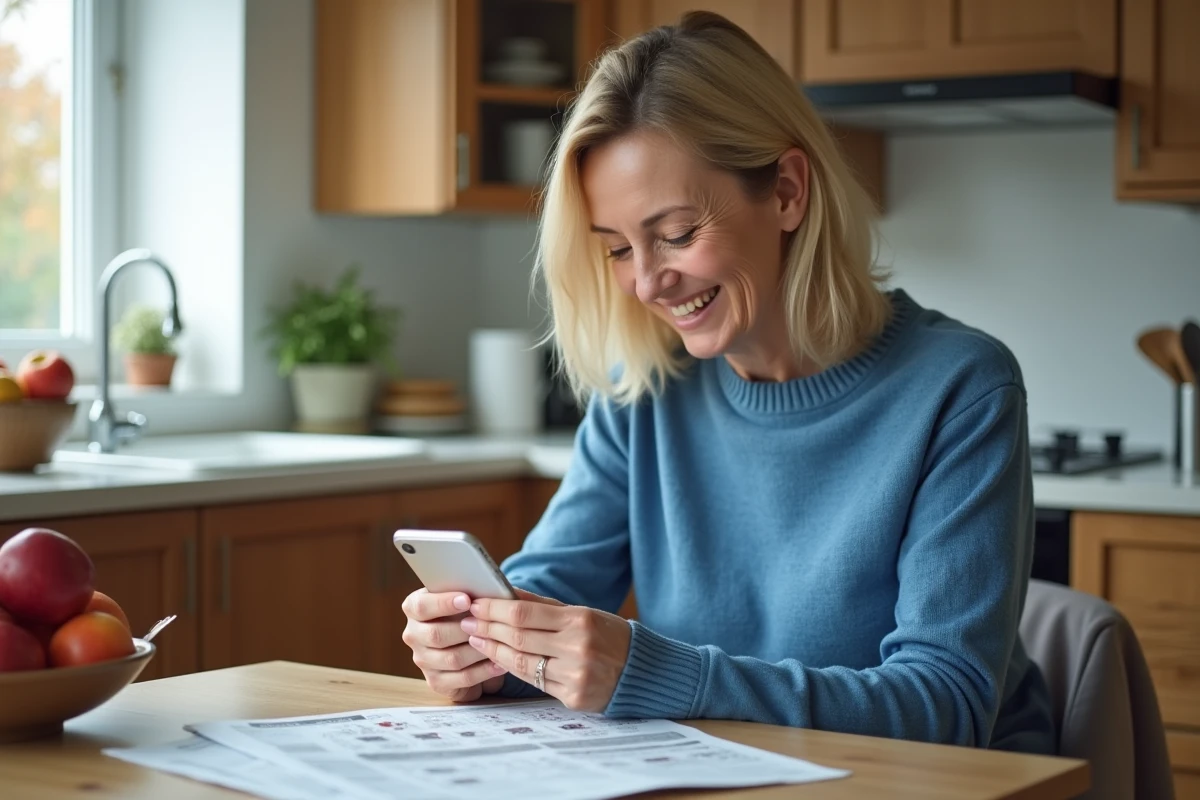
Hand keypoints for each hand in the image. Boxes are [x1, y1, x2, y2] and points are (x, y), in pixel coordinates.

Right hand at [401, 588, 506, 701]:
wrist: (470, 645)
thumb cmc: (468, 613)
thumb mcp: (465, 599)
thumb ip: (469, 594)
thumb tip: (486, 591)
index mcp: (414, 608)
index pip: (421, 606)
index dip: (443, 603)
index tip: (467, 600)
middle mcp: (413, 634)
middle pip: (435, 635)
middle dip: (466, 629)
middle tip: (488, 623)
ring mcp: (423, 660)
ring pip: (451, 658)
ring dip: (478, 650)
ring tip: (499, 642)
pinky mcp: (436, 681)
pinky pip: (462, 677)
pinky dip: (484, 670)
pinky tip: (499, 663)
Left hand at [461, 589, 631, 711]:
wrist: (643, 671)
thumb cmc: (609, 636)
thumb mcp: (583, 613)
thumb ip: (543, 606)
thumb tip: (507, 592)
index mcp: (580, 620)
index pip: (524, 614)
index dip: (494, 609)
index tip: (474, 604)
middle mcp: (578, 648)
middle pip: (519, 637)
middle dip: (487, 628)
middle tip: (466, 621)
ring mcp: (575, 675)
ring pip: (522, 663)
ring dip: (493, 650)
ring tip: (476, 640)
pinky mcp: (574, 698)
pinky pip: (534, 682)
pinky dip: (513, 669)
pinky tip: (499, 660)